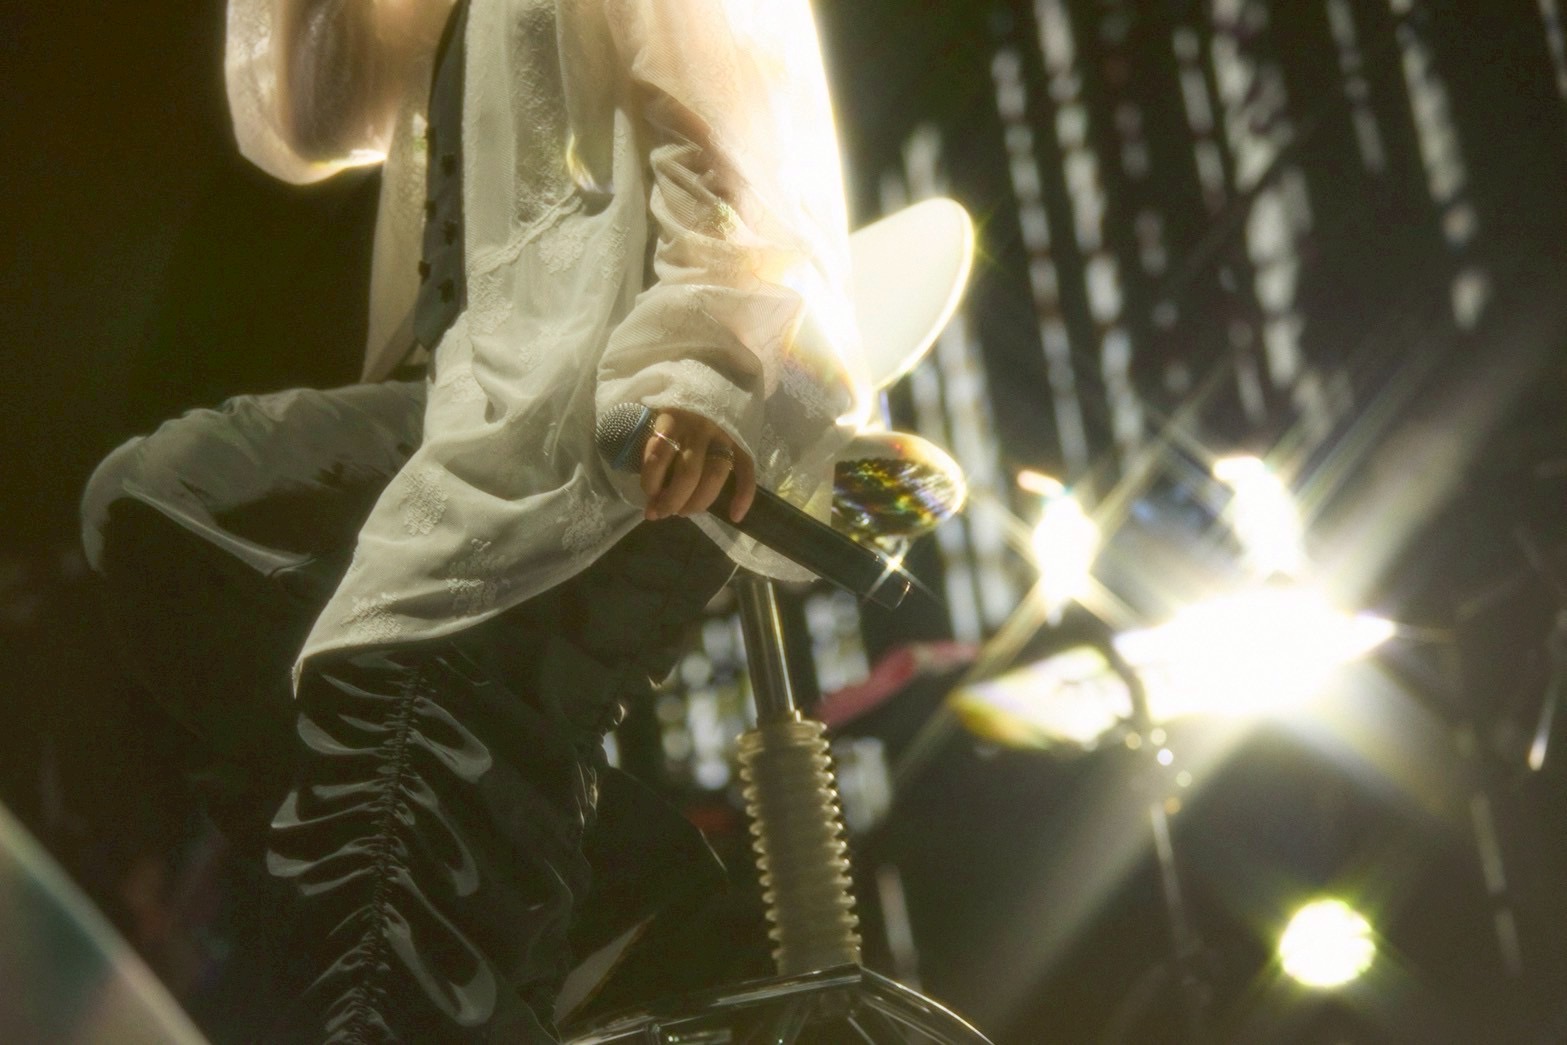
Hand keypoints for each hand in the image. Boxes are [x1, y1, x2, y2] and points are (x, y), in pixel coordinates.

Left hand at [640, 408, 755, 522]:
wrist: (714, 374)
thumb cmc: (678, 404)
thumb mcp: (658, 414)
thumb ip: (654, 444)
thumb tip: (649, 489)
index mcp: (673, 419)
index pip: (659, 455)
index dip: (651, 481)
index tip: (647, 494)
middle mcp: (699, 428)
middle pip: (688, 473)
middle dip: (673, 500)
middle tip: (662, 512)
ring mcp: (724, 435)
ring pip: (715, 475)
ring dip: (699, 502)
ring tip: (684, 512)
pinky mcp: (742, 441)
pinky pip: (747, 469)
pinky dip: (744, 494)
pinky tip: (735, 515)